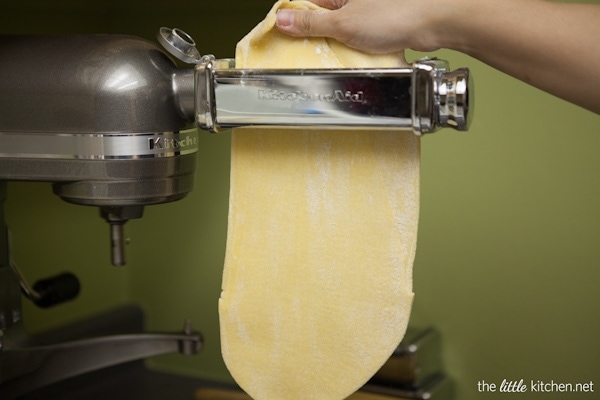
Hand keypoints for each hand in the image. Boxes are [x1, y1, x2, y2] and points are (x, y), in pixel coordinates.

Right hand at [275, 0, 445, 53]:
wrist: (436, 22)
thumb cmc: (397, 15)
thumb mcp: (344, 24)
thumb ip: (312, 23)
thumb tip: (283, 19)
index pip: (305, 3)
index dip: (293, 21)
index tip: (284, 39)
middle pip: (322, 16)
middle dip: (315, 36)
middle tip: (310, 54)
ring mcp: (367, 9)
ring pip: (340, 28)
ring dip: (336, 44)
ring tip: (336, 56)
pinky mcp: (380, 22)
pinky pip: (358, 35)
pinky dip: (354, 47)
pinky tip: (354, 56)